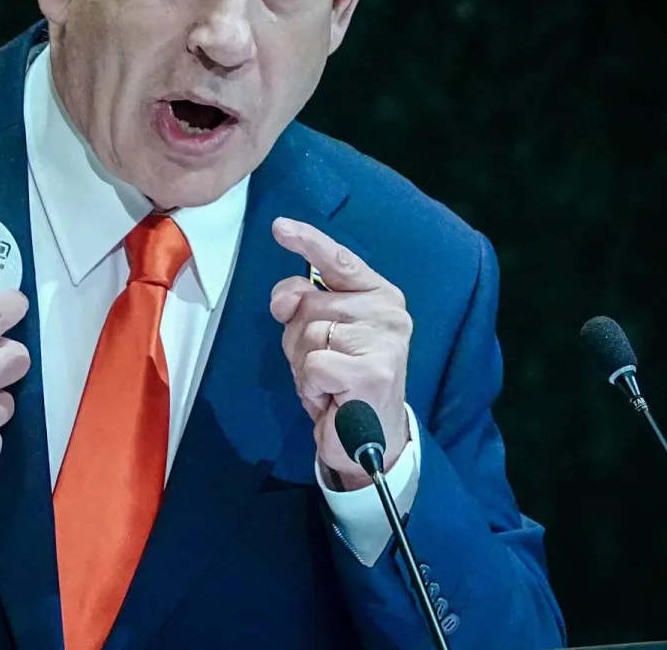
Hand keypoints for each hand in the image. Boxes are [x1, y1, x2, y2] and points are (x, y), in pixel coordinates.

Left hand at [269, 218, 410, 490]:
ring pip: (307, 334)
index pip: (338, 261)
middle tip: (322, 364)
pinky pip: (312, 365)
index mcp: (379, 295)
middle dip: (298, 337)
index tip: (279, 226)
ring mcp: (383, 341)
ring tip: (329, 382)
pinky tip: (332, 398)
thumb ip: (303, 305)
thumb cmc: (343, 379)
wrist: (370, 440)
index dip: (307, 241)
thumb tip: (284, 298)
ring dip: (304, 365)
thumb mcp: (319, 334)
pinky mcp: (373, 372)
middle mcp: (387, 312)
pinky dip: (310, 387)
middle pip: (308, 303)